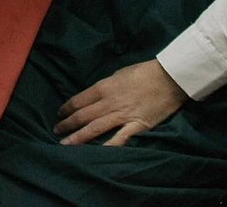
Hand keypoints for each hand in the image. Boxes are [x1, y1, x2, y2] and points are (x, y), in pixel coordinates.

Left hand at [54, 60, 186, 145]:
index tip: (60, 114)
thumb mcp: (119, 74)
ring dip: (79, 137)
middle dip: (68, 124)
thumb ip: (106, 87)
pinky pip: (120, 139)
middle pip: (83, 115)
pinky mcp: (137, 126)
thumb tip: (95, 96)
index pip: (79, 100)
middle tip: (56, 130)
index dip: (67, 108)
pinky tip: (96, 154)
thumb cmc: (144, 72)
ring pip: (95, 128)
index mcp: (104, 87)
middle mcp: (109, 102)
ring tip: (65, 144)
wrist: (169, 78)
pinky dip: (108, 146)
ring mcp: (123, 116)